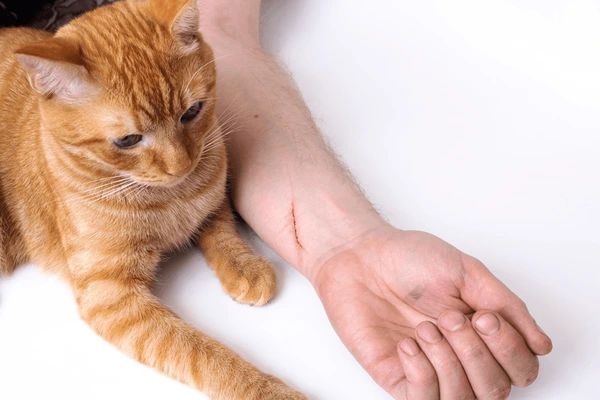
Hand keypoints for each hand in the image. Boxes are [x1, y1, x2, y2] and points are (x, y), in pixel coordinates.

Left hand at [313, 226, 551, 398]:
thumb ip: (506, 305)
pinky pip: (423, 399)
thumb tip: (542, 344)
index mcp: (483, 332)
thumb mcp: (466, 272)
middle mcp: (461, 356)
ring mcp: (430, 370)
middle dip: (476, 353)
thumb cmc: (409, 259)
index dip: (509, 348)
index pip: (521, 368)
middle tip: (448, 317)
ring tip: (425, 328)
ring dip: (449, 362)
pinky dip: (422, 372)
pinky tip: (407, 344)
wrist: (360, 258)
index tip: (482, 315)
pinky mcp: (398, 378)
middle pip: (497, 389)